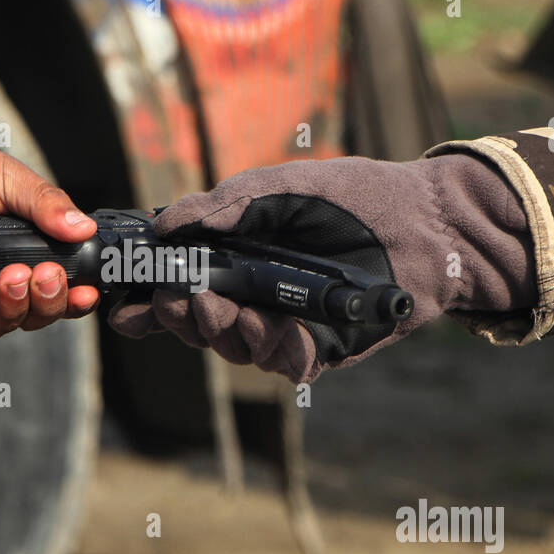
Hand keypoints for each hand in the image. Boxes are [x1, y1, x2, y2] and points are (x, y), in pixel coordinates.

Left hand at [0, 135, 98, 350]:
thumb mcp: (3, 177)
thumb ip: (45, 202)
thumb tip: (84, 228)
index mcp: (16, 253)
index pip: (54, 287)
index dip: (74, 294)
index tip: (88, 290)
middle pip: (36, 313)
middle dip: (49, 300)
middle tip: (47, 275)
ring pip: (4, 326)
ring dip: (16, 306)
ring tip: (13, 276)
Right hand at [108, 155, 533, 382]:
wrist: (424, 223)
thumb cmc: (351, 197)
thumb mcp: (276, 188)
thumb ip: (219, 207)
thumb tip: (162, 225)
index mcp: (236, 259)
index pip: (181, 288)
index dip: (152, 303)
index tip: (129, 308)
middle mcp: (254, 297)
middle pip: (199, 327)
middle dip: (185, 317)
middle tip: (186, 300)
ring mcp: (286, 326)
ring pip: (236, 349)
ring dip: (227, 333)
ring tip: (233, 309)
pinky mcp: (321, 351)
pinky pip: (284, 365)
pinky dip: (278, 350)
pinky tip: (283, 327)